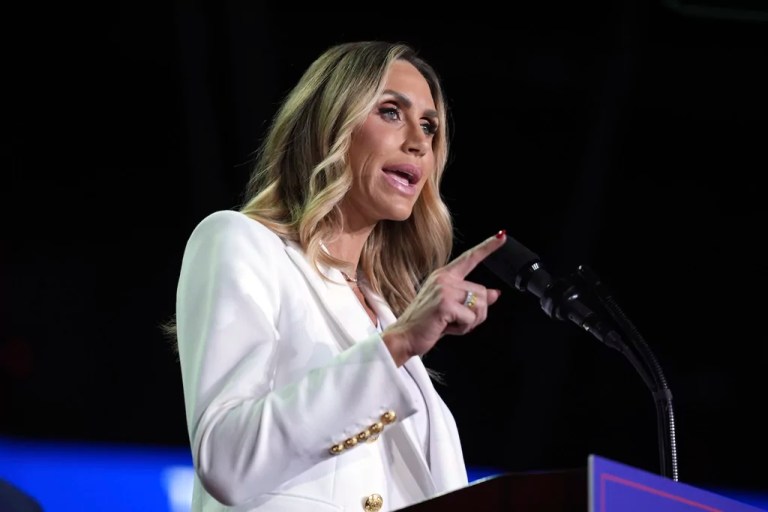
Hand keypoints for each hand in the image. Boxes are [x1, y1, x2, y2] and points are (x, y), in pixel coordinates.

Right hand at [382, 230, 506, 365]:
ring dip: (471, 322)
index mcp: (444, 276)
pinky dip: (463, 329)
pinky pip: (470, 318)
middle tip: (456, 321)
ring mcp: (444, 290)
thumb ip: (473, 299)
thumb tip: (495, 293)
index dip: (487, 247)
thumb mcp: (453, 309)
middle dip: (477, 314)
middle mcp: (444, 279)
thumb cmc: (426, 324)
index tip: (502, 236)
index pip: (470, 258)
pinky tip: (446, 327)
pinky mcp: (445, 304)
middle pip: (483, 292)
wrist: (404, 336)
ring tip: (450, 323)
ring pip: (480, 305)